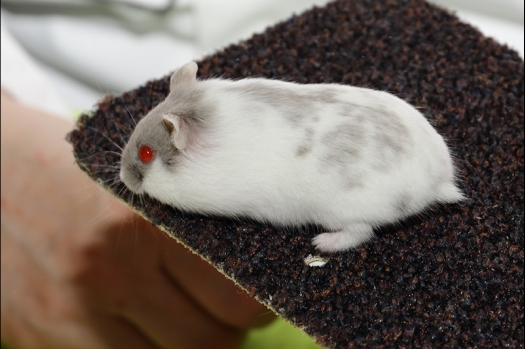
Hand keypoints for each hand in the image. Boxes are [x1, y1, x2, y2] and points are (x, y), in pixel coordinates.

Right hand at [1, 91, 273, 347]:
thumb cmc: (75, 167)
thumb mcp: (138, 173)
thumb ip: (191, 211)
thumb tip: (251, 252)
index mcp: (148, 217)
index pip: (237, 296)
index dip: (260, 304)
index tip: (262, 296)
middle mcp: (114, 267)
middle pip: (212, 338)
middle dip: (230, 327)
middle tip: (230, 307)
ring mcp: (78, 308)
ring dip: (195, 344)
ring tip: (192, 317)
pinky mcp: (49, 334)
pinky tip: (152, 329)